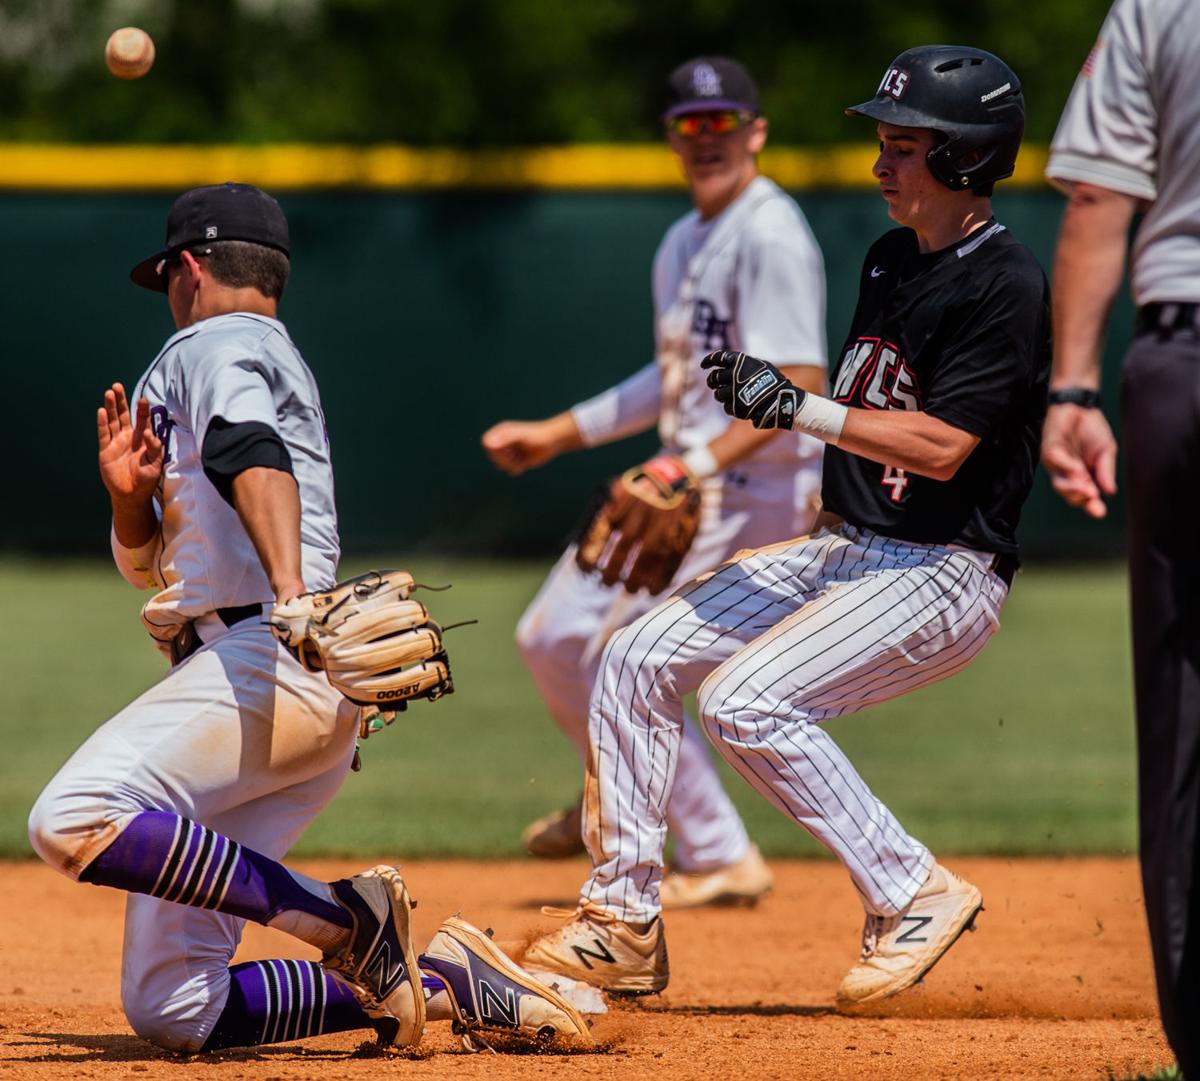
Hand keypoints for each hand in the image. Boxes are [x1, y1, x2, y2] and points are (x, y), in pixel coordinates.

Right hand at [97, 383, 162, 505]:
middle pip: (123, 415)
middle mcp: (128, 437)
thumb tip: (149, 432)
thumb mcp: (156, 463)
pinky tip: (102, 411)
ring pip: (112, 421)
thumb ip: (155, 447)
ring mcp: (116, 443)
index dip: (142, 410)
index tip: (143, 399)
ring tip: (109, 393)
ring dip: (111, 407)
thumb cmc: (147, 479)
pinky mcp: (106, 450)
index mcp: (142, 439)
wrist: (132, 494)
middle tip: (117, 386)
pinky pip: (103, 434)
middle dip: (121, 401)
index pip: (142, 420)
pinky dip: (102, 423)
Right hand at [481, 419, 567, 474]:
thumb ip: (505, 438)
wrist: (553, 441)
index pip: (487, 444)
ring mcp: (509, 450)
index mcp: (501, 432)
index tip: (507, 451)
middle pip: (492, 456)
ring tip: (522, 458)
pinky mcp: (516, 459)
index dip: (494, 451)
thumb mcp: (520, 436)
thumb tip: (487, 443)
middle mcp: (503, 441)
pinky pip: (509, 469)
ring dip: (511, 464)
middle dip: (504, 459)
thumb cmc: (537, 436)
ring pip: (500, 464)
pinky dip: (516, 469)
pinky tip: (525, 464)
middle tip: (517, 456)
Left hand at [700, 351, 804, 429]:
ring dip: (721, 395)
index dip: (708, 361)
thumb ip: (744, 366)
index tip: (703, 365)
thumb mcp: (761, 366)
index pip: (717, 358)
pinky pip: (727, 407)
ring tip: (730, 396)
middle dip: (712, 381)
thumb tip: (729, 367)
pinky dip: (732, 407)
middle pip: (714, 378)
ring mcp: (733, 391)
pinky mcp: (734, 406)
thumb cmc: (774, 382)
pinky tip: (741, 406)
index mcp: (739, 362)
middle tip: (713, 383)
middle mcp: (733, 375)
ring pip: (718, 394)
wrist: (782, 400)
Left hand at [1041, 404, 1117, 518]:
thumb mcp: (1106, 452)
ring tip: (1086, 488)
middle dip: (1081, 499)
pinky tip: (1078, 469)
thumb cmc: (1093, 430)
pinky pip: (1055, 461)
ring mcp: (1057, 463)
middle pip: (1070, 495)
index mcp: (1084, 477)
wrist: (1082, 406)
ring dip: (1073, 487)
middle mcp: (1068, 474)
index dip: (1092, 506)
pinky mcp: (1049, 449)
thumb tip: (1110, 492)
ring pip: (1059, 483)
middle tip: (1093, 498)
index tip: (1100, 513)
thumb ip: (1106, 471)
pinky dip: (1067, 466)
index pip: (1086, 496)